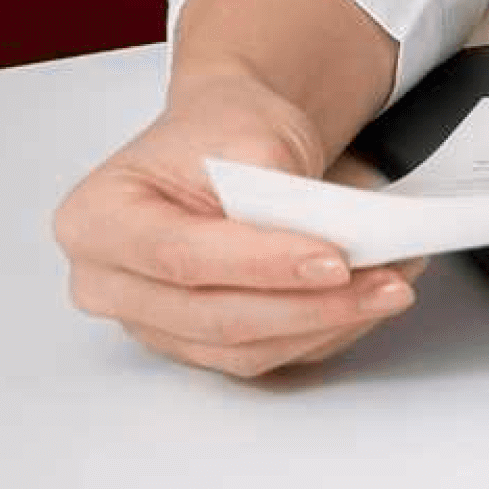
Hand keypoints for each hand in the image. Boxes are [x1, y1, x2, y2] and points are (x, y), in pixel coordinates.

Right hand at [53, 69, 423, 376]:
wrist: (226, 140)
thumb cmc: (222, 132)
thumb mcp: (248, 135)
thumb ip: (276, 194)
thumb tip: (329, 242)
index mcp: (96, 220)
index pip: (184, 257)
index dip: (262, 265)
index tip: (334, 260)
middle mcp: (108, 282)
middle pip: (213, 316)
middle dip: (309, 304)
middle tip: (385, 282)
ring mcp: (148, 322)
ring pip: (242, 348)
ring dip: (325, 324)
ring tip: (391, 287)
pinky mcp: (193, 343)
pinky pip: (261, 356)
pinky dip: (321, 333)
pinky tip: (366, 303)